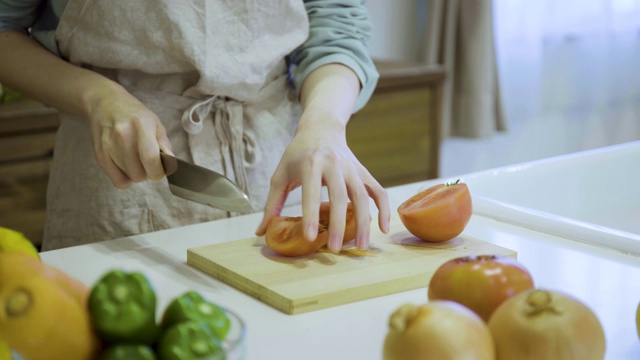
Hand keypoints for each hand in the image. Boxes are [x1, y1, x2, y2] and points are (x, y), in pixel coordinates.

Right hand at [86, 84, 171, 187]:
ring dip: (137, 174)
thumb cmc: (134, 114)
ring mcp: (108, 146)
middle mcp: (123, 135)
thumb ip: (165, 145)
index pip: (151, 159)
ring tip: (136, 160)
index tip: (160, 170)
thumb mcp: (155, 123)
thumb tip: (170, 165)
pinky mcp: (99, 154)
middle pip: (140, 173)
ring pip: (130, 177)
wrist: (105, 103)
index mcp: (141, 126)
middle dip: (148, 172)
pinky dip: (125, 178)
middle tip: (148, 162)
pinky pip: (117, 180)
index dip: (158, 171)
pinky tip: (127, 167)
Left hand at [255, 109, 389, 252]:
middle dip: (340, 225)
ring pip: (362, 196)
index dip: (311, 215)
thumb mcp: (280, 174)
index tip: (311, 237)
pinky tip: (382, 228)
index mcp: (310, 163)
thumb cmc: (296, 154)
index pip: (311, 192)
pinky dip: (384, 208)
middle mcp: (334, 164)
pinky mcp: (363, 172)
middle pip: (340, 197)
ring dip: (364, 222)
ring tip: (361, 247)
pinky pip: (377, 190)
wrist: (321, 128)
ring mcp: (352, 168)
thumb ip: (272, 203)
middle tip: (336, 250)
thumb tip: (261, 232)